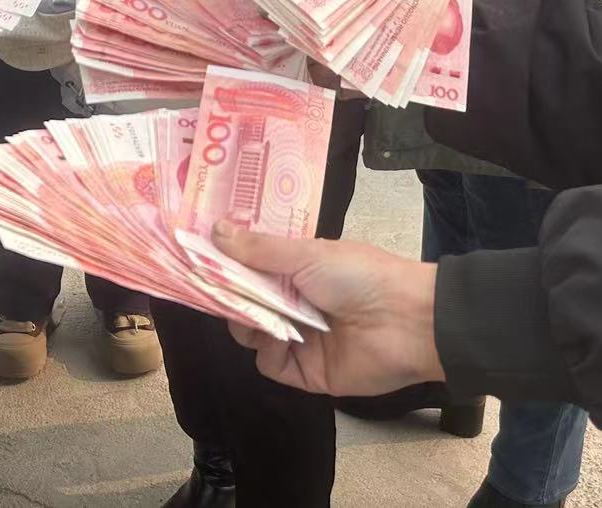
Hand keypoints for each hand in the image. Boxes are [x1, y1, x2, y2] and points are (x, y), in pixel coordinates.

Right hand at [214, 224, 443, 395]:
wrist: (406, 322)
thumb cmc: (359, 275)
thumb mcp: (306, 253)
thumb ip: (258, 248)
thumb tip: (214, 230)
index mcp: (296, 269)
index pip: (250, 266)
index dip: (225, 262)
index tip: (195, 255)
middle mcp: (293, 302)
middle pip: (244, 301)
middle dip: (228, 294)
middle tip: (209, 286)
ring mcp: (297, 337)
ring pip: (249, 332)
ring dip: (247, 322)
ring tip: (256, 313)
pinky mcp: (303, 372)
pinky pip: (268, 364)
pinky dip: (267, 351)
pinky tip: (277, 338)